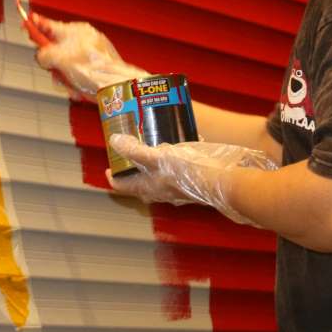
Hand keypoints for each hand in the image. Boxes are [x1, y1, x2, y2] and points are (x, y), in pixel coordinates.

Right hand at [29, 14, 146, 100]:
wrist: (116, 85)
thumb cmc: (90, 68)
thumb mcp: (59, 58)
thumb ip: (43, 54)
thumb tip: (41, 57)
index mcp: (73, 31)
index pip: (48, 24)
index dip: (35, 25)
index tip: (25, 23)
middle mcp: (81, 39)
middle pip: (55, 49)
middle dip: (52, 65)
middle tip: (54, 72)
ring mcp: (89, 53)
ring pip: (65, 65)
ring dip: (64, 78)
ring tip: (71, 85)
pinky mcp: (95, 67)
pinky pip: (77, 73)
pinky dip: (75, 83)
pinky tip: (79, 90)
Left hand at [106, 134, 277, 225]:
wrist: (223, 181)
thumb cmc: (188, 171)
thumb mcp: (157, 157)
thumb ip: (136, 150)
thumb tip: (114, 141)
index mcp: (149, 188)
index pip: (123, 186)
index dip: (113, 176)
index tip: (109, 165)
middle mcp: (162, 191)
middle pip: (140, 181)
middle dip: (133, 166)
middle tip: (129, 147)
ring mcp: (178, 187)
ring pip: (159, 175)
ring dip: (153, 160)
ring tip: (152, 140)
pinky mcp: (192, 180)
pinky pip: (178, 168)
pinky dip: (174, 156)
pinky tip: (180, 139)